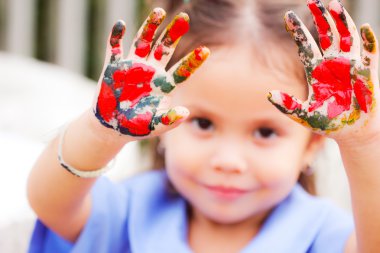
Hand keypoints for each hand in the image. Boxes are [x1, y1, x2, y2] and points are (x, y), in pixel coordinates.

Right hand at [94, 8, 208, 136]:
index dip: (192, 61)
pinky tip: (119, 25)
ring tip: (159, 12)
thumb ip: (170, 120)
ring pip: (143, 42)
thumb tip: (186, 113)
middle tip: (184, 18)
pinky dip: (116, 37)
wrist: (112, 127)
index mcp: (164, 85)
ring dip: (150, 27)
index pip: (181, 70)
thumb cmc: (137, 127)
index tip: (205, 51)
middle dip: (173, 34)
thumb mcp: (155, 126)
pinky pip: (114, 48)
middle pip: (164, 48)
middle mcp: (151, 71)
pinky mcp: (113, 67)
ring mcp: (132, 66)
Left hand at [268, 0, 378, 138]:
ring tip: (334, 5)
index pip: (306, 45)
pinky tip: (365, 29)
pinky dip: (368, 42)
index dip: (298, 30)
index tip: (288, 16)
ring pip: (346, 37)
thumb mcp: (304, 115)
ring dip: (341, 22)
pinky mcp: (367, 73)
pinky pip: (369, 54)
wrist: (351, 132)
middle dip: (321, 18)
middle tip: (314, 1)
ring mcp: (350, 66)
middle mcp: (332, 64)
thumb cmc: (328, 123)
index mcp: (316, 71)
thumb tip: (269, 95)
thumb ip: (288, 106)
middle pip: (326, 35)